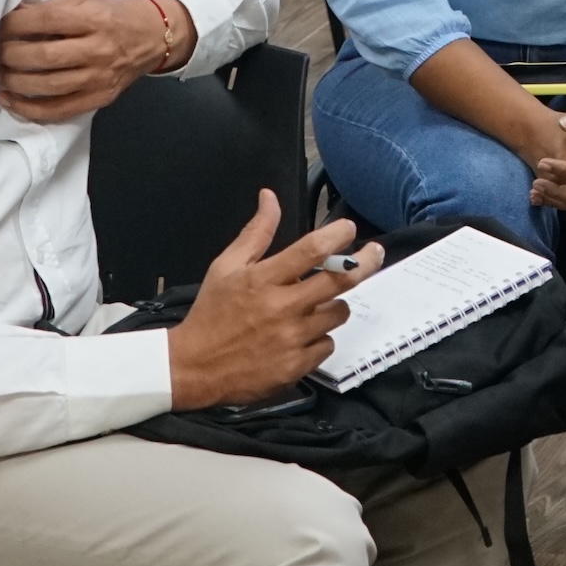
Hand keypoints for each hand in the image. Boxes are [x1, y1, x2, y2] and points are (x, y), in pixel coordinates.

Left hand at [0, 0, 195, 122]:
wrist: (153, 37)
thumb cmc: (114, 15)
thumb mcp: (87, 0)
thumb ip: (53, 8)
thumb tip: (13, 16)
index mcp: (95, 19)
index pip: (47, 21)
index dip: (15, 24)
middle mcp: (98, 49)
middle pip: (44, 56)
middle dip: (10, 55)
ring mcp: (99, 77)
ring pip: (48, 85)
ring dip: (14, 82)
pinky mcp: (99, 98)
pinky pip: (59, 110)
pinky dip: (29, 109)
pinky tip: (9, 100)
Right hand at [167, 194, 384, 408]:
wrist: (192, 368)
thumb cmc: (211, 313)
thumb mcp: (226, 266)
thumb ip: (256, 232)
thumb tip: (270, 197)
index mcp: (264, 279)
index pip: (312, 250)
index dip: (338, 235)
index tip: (349, 228)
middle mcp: (282, 307)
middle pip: (340, 280)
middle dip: (365, 262)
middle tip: (374, 253)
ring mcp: (292, 338)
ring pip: (337, 313)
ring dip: (334, 304)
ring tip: (317, 303)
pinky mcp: (296, 366)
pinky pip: (327, 344)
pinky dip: (320, 337)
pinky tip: (303, 334)